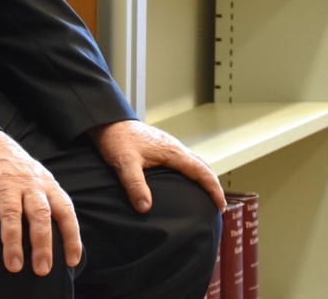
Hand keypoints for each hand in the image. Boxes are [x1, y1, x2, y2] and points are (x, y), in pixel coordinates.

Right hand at [0, 131, 81, 276]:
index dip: (71, 235)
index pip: (64, 210)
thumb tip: (62, 237)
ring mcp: (4, 185)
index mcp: (45, 184)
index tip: (72, 260)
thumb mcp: (38, 177)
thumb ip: (49, 201)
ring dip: (12, 242)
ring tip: (13, 266)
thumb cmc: (15, 167)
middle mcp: (27, 184)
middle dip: (42, 243)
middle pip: (39, 214)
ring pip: (11, 214)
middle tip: (42, 269)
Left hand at [89, 119, 225, 212]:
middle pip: (203, 166)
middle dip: (213, 184)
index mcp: (172, 151)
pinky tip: (185, 180)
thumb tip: (146, 208)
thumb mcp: (125, 163)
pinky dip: (192, 171)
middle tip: (218, 204)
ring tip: (207, 193)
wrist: (106, 121)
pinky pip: (184, 159)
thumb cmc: (116, 139)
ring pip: (194, 161)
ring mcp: (168, 145)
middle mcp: (174, 147)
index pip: (201, 171)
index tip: (220, 205)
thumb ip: (135, 185)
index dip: (213, 188)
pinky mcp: (161, 146)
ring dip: (204, 176)